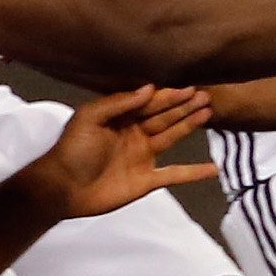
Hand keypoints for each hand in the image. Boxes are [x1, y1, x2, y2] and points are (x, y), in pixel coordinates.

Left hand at [18, 86, 217, 219]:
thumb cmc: (72, 150)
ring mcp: (141, 157)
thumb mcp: (90, 117)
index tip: (190, 88)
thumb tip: (149, 88)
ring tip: (208, 113)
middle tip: (206, 97)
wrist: (63, 188)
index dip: (169, 96)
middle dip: (184, 106)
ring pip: (172, 138)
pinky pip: (174, 175)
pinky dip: (193, 173)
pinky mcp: (146, 181)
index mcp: (120, 118)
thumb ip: (119, 102)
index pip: (150, 103)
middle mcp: (134, 134)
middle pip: (164, 117)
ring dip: (189, 126)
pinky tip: (213, 168)